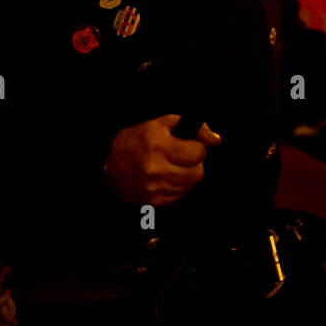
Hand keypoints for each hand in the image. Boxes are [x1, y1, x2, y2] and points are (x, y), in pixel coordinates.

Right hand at [104, 114, 221, 206]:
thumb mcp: (161, 124)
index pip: (198, 153)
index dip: (197, 147)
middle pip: (197, 173)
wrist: (108, 164)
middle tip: (183, 157)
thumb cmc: (136, 140)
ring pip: (190, 186)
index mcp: (159, 145)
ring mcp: (155, 187)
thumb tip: (216, 139)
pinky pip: (179, 196)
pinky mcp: (154, 201)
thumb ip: (192, 128)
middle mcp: (157, 168)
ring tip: (173, 166)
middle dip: (194, 163)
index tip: (189, 145)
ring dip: (187, 175)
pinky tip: (166, 177)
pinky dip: (177, 187)